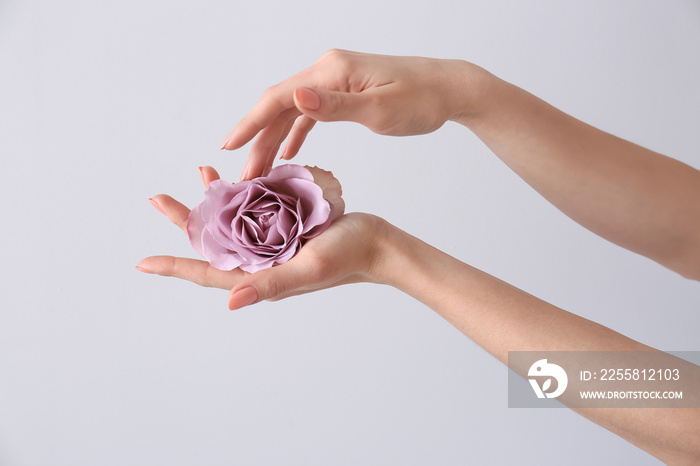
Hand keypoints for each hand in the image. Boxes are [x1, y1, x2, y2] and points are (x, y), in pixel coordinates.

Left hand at [137, 166, 383, 308]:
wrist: (377, 244)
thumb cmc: (348, 256)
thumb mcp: (308, 269)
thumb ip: (271, 284)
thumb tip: (229, 301)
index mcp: (261, 276)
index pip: (208, 272)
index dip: (175, 266)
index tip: (142, 262)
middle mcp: (261, 262)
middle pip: (212, 243)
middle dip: (184, 221)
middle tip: (157, 198)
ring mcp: (273, 246)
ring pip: (231, 224)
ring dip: (212, 202)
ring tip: (199, 173)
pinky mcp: (286, 229)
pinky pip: (255, 212)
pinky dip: (242, 193)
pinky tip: (236, 176)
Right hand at [221, 49, 483, 179]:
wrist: (448, 88)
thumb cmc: (421, 100)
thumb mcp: (380, 109)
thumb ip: (336, 106)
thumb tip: (296, 96)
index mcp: (331, 72)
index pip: (278, 98)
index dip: (250, 123)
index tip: (228, 147)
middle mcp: (327, 71)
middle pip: (280, 107)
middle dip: (258, 141)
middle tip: (242, 176)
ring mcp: (334, 79)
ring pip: (292, 112)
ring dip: (274, 140)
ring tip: (259, 171)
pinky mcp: (344, 91)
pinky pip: (310, 113)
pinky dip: (296, 133)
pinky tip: (288, 154)